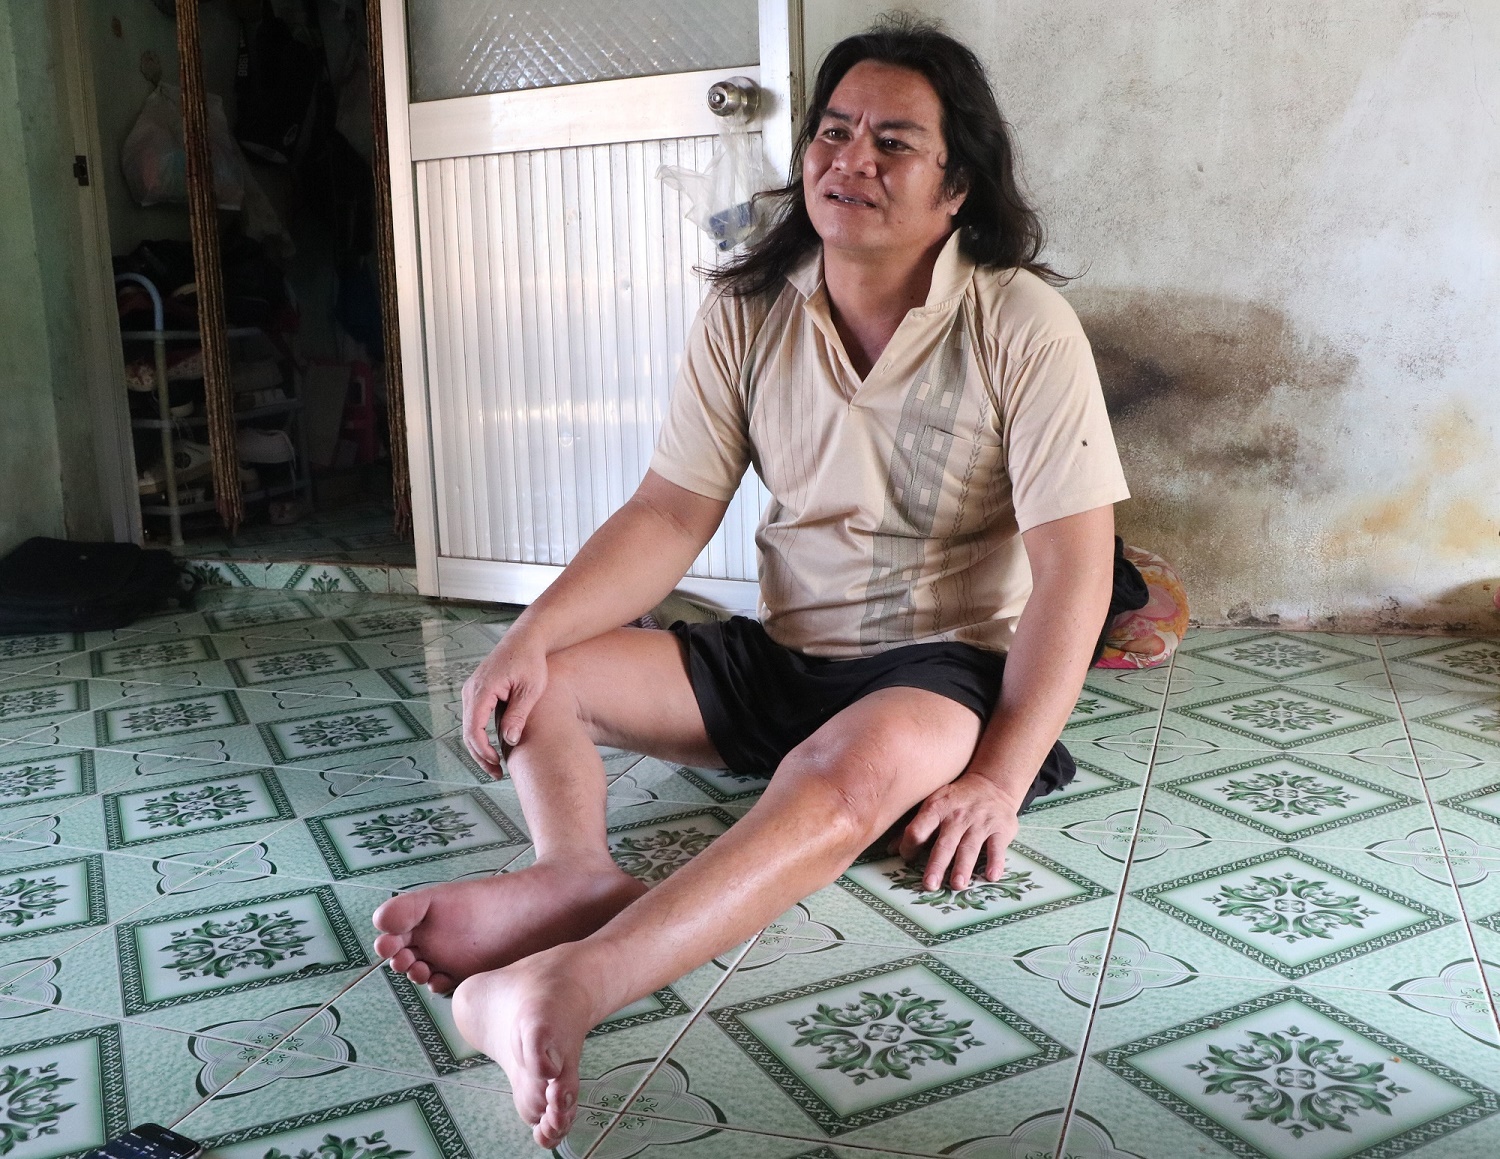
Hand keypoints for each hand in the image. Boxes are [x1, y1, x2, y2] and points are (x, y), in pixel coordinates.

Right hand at [460, 628, 549, 776]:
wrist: (526, 639)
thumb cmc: (531, 660)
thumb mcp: (530, 689)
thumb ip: (518, 714)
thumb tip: (509, 740)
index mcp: (482, 689)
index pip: (474, 728)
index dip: (483, 751)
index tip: (497, 765)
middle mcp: (471, 690)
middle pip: (468, 732)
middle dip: (480, 755)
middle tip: (496, 774)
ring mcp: (471, 690)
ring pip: (469, 727)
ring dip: (480, 748)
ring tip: (496, 766)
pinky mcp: (476, 691)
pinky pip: (473, 718)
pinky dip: (481, 735)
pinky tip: (495, 747)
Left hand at [893, 776, 1020, 890]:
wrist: (991, 783)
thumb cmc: (955, 800)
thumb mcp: (933, 806)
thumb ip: (914, 828)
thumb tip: (890, 850)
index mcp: (936, 809)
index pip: (918, 829)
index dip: (909, 844)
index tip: (906, 858)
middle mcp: (957, 816)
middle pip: (944, 843)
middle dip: (936, 864)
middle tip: (929, 884)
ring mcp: (979, 823)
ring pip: (969, 847)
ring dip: (963, 867)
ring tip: (957, 884)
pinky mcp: (1000, 829)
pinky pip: (997, 847)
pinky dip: (995, 862)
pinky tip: (991, 876)